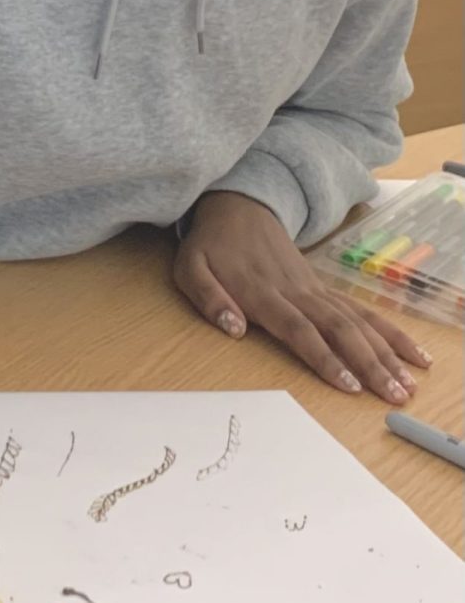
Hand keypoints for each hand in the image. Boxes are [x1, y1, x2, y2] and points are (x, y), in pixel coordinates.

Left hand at [175, 192, 430, 400]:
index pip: (299, 330)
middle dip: (370, 363)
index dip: (323, 357)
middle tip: (394, 395)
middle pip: (340, 329)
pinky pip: (360, 311)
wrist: (239, 207)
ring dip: (386, 352)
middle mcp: (297, 292)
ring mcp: (314, 289)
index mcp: (263, 293)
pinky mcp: (323, 288)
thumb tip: (233, 328)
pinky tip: (409, 353)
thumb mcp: (191, 270)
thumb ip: (209, 299)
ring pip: (357, 321)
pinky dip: (387, 332)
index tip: (348, 384)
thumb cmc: (210, 246)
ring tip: (410, 382)